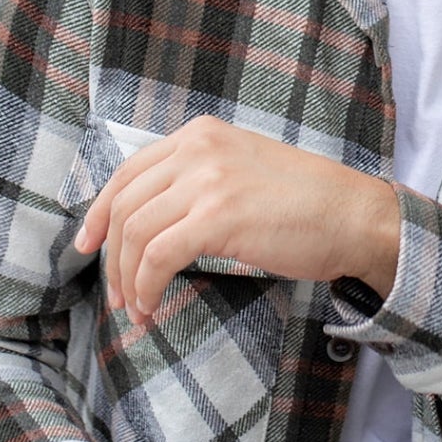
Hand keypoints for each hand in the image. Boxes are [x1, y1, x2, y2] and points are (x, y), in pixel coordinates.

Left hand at [74, 116, 400, 322]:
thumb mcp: (241, 168)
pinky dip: (147, 287)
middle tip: (116, 293)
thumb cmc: (305, 202)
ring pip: (136, 232)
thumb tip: (152, 221)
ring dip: (127, 278)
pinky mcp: (217, 215)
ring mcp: (207, 179)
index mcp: (201, 133)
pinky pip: (157, 256)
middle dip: (110, 255)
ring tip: (137, 308)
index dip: (100, 213)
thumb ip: (198, 179)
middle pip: (125, 203)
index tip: (88, 245)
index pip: (128, 171)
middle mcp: (197, 148)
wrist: (353, 214)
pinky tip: (153, 306)